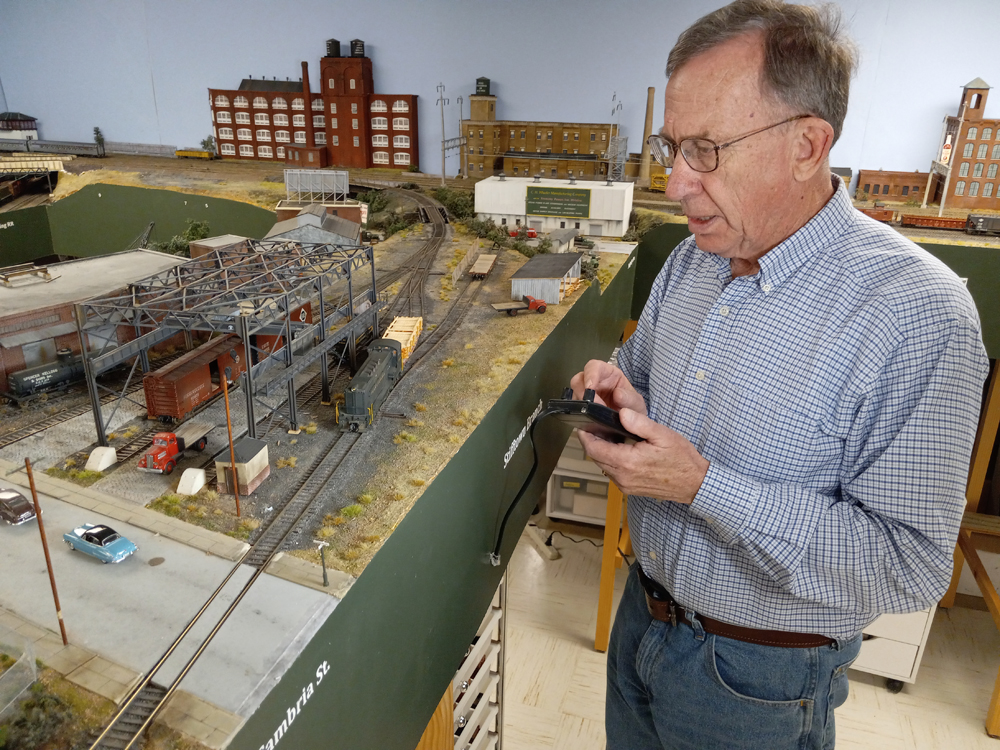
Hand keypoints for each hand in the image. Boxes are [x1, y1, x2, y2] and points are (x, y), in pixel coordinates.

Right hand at [569, 360, 646, 416]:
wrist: (631, 426)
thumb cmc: (632, 409)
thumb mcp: (636, 404)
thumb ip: (630, 399)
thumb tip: (618, 394)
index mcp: (608, 375)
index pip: (594, 366)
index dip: (590, 374)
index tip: (590, 387)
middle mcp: (594, 383)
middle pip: (578, 380)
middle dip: (582, 394)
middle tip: (592, 407)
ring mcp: (586, 397)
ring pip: (574, 396)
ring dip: (581, 406)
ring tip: (593, 417)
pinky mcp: (582, 410)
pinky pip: (574, 411)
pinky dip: (579, 417)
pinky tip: (588, 423)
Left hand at [577, 408, 708, 504]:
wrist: (695, 483)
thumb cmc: (682, 459)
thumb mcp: (662, 435)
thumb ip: (639, 423)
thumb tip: (621, 412)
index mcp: (627, 462)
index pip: (594, 449)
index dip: (585, 436)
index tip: (582, 424)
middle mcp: (622, 477)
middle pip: (595, 457)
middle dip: (591, 441)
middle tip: (593, 425)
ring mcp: (625, 485)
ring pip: (603, 466)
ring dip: (601, 451)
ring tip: (605, 434)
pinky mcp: (630, 488)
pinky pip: (612, 473)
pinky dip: (610, 460)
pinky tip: (618, 449)